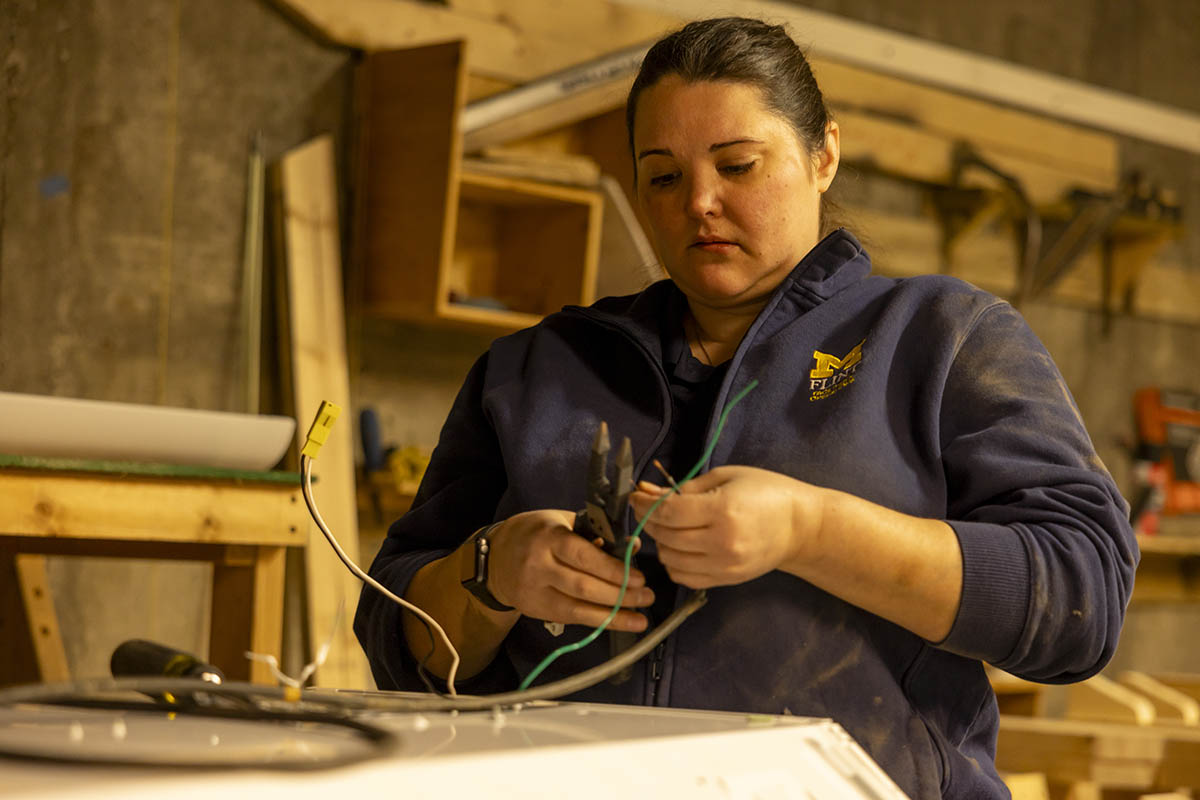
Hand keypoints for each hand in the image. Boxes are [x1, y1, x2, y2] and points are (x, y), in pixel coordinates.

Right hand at [485, 509, 653, 632]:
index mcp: (548, 536)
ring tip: (640, 617)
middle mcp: (538, 565)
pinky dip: (598, 622)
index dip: (613, 570)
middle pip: (583, 585)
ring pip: (578, 608)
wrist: (495, 557)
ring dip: (613, 614)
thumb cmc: (536, 533)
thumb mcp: (563, 522)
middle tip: (646, 596)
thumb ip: (595, 533)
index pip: (583, 556)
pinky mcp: (535, 609)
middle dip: (619, 594)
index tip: (639, 577)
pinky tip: (620, 623)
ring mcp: (534, 590)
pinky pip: (572, 618)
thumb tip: (632, 547)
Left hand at [629, 465, 823, 588]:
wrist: (801, 527)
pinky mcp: (726, 581)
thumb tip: (647, 492)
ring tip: (668, 528)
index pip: (668, 513)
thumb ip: (684, 488)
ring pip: (670, 560)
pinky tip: (680, 548)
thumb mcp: (726, 477)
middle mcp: (722, 542)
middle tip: (650, 509)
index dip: (645, 505)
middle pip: (666, 537)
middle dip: (650, 522)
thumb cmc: (766, 492)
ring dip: (661, 544)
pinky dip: (674, 563)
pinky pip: (684, 578)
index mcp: (723, 510)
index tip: (635, 497)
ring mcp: (724, 566)